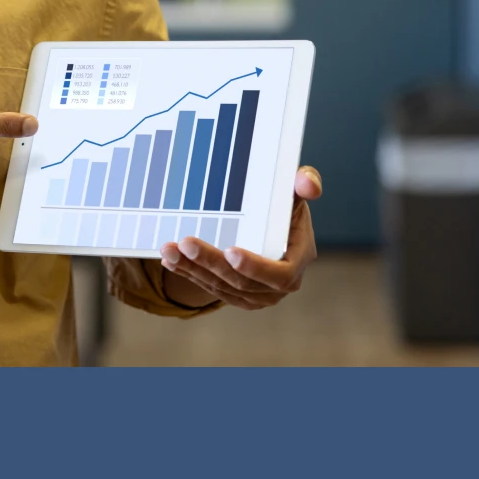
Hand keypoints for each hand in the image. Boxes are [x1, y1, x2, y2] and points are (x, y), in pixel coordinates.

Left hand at [159, 166, 322, 309]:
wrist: (268, 227)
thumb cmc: (283, 204)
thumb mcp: (295, 189)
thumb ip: (305, 182)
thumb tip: (308, 185)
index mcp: (297, 259)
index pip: (280, 273)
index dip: (256, 266)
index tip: (231, 251)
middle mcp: (279, 284)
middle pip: (243, 282)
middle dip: (212, 263)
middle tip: (187, 243)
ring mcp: (258, 294)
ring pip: (222, 287)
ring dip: (193, 269)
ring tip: (170, 249)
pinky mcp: (238, 296)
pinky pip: (211, 288)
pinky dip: (189, 274)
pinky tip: (171, 260)